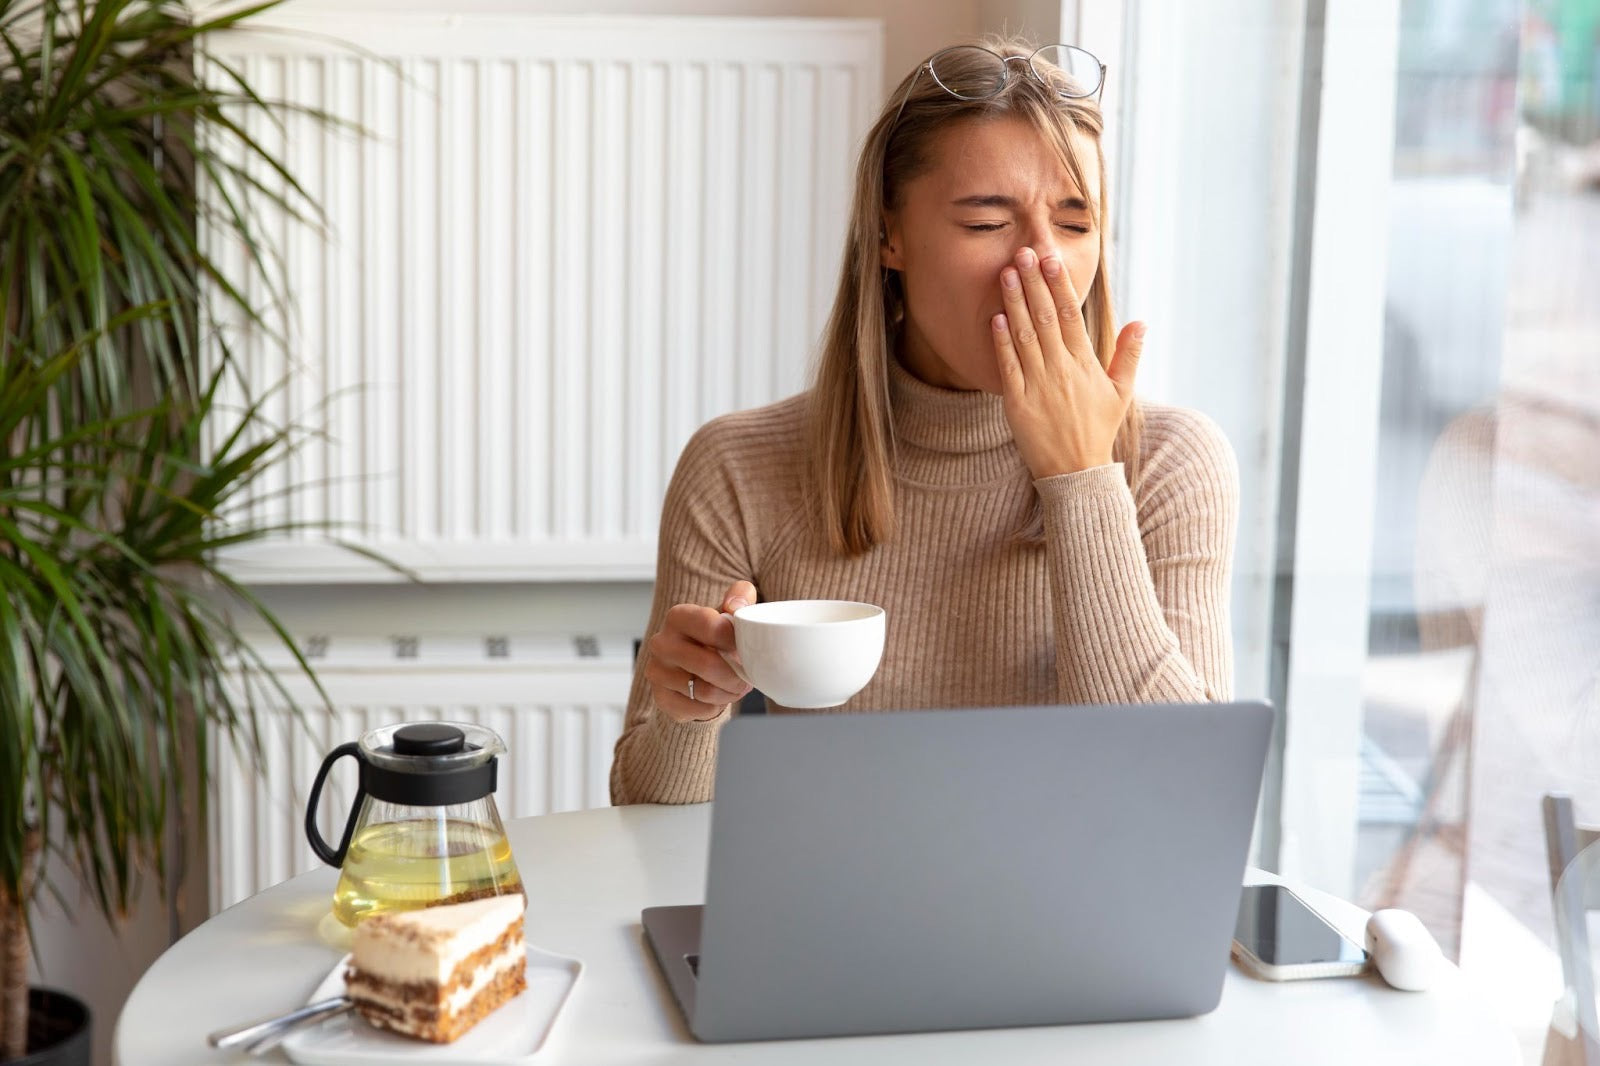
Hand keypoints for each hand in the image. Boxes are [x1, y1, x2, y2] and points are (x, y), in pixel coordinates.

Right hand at [643, 581, 755, 722]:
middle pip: (709, 665)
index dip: (735, 641)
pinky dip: (714, 707)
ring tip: (734, 687)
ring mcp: (657, 671)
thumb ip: (739, 597)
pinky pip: (697, 709)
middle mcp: (661, 642)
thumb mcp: (728, 612)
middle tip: (746, 677)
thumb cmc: (714, 638)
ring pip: (705, 691)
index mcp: (678, 616)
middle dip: (736, 676)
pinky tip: (716, 698)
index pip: (713, 627)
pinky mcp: (660, 698)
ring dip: (728, 693)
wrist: (692, 667)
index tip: (744, 648)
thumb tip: (736, 606)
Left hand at [990, 246, 1144, 477]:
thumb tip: (1141, 322)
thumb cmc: (1098, 430)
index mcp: (1085, 364)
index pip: (1070, 315)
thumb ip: (1129, 355)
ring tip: (1007, 274)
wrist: (1076, 471)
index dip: (1058, 284)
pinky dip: (1002, 342)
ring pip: (1024, 336)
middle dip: (1033, 283)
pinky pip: (1009, 367)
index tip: (1051, 258)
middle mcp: (1061, 370)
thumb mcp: (1121, 393)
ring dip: (1014, 303)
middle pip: (1044, 317)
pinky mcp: (1017, 403)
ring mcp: (1038, 385)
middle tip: (1023, 252)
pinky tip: (995, 318)